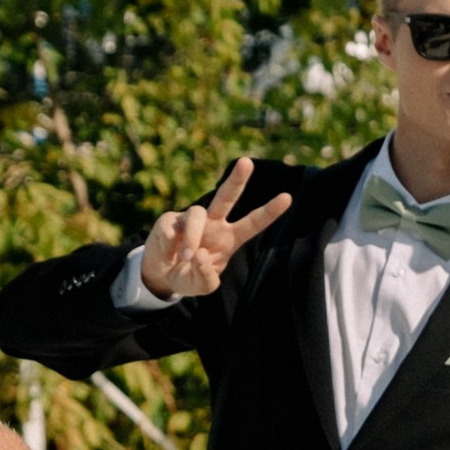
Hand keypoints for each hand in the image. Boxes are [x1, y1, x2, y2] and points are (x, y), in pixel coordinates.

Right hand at [139, 157, 291, 301]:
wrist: (161, 277)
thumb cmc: (189, 277)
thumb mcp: (202, 287)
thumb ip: (206, 276)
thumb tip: (199, 253)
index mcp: (229, 239)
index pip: (253, 224)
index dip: (269, 212)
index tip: (288, 197)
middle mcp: (213, 224)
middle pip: (227, 197)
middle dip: (237, 180)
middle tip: (247, 162)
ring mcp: (190, 219)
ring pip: (197, 214)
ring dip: (192, 237)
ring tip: (186, 257)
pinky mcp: (169, 220)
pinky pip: (172, 227)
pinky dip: (171, 244)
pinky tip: (170, 253)